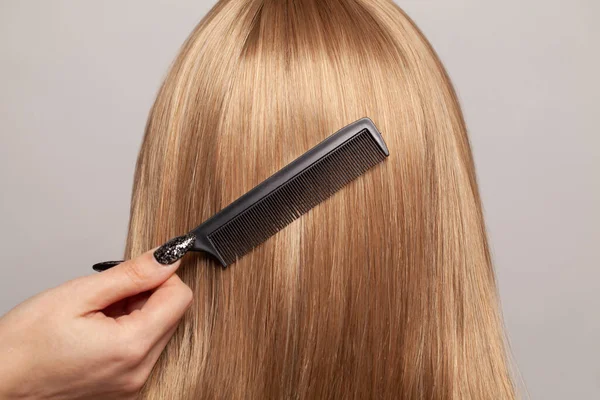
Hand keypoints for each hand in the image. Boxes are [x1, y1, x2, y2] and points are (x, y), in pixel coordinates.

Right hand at [0, 246, 192, 399]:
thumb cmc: (23, 345)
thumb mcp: (78, 295)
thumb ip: (131, 275)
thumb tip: (167, 258)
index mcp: (132, 347)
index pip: (180, 297)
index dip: (162, 276)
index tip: (139, 270)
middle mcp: (139, 371)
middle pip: (172, 314)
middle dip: (148, 294)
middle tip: (108, 293)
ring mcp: (132, 383)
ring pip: (159, 329)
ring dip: (137, 312)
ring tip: (97, 315)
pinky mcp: (124, 387)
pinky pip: (143, 349)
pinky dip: (128, 331)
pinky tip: (98, 329)